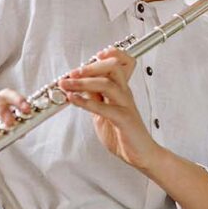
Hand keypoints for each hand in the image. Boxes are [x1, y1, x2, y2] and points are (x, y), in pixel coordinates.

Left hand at [58, 47, 163, 170]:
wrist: (140, 155)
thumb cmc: (124, 134)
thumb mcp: (103, 113)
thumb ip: (94, 98)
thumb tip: (79, 86)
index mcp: (121, 90)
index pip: (121, 63)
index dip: (111, 54)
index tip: (94, 55)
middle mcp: (125, 94)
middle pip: (113, 67)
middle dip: (90, 67)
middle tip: (72, 73)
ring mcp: (125, 106)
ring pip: (107, 84)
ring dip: (83, 82)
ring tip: (67, 84)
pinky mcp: (124, 120)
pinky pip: (104, 107)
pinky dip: (86, 102)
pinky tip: (73, 99)